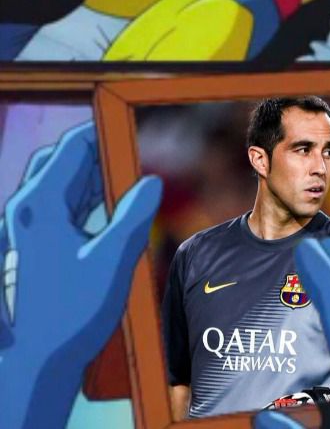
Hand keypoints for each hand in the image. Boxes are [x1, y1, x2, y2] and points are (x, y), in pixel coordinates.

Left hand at [0, 122, 161, 428]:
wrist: (30, 360)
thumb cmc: (67, 315)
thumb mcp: (111, 262)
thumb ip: (133, 217)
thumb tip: (150, 183)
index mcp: (40, 205)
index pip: (72, 148)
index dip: (100, 132)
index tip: (124, 125)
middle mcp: (26, 210)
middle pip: (60, 161)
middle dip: (95, 153)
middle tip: (126, 151)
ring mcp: (24, 228)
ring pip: (57, 184)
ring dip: (89, 177)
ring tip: (121, 180)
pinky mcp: (29, 244)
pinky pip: (56, 207)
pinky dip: (81, 200)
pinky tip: (103, 210)